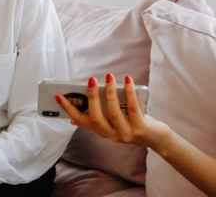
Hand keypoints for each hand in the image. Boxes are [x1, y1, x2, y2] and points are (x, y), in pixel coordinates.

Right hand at [56, 74, 171, 151]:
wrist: (157, 139)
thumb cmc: (132, 123)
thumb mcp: (113, 121)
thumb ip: (98, 116)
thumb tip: (78, 109)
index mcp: (101, 131)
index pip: (80, 121)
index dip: (68, 109)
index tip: (59, 96)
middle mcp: (111, 135)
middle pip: (96, 118)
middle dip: (91, 98)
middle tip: (90, 80)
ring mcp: (125, 133)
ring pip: (113, 113)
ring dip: (109, 93)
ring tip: (109, 77)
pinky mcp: (140, 129)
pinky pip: (133, 109)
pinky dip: (129, 93)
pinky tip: (127, 80)